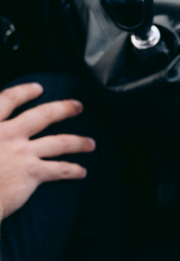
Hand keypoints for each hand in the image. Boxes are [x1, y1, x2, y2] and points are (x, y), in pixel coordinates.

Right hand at [0, 83, 94, 218]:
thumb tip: (2, 126)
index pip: (8, 100)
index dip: (25, 92)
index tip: (38, 88)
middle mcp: (7, 134)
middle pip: (42, 116)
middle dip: (64, 109)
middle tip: (78, 106)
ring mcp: (21, 153)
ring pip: (59, 142)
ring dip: (78, 142)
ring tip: (91, 144)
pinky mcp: (32, 173)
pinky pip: (60, 169)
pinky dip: (74, 170)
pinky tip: (83, 172)